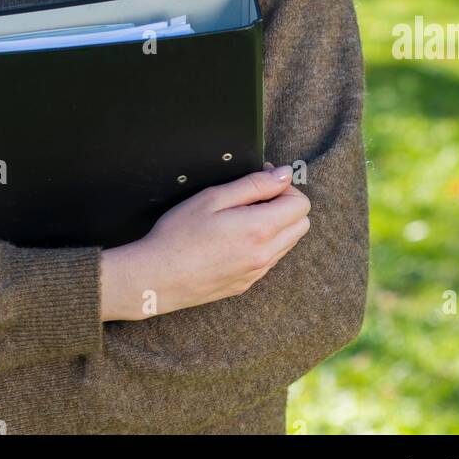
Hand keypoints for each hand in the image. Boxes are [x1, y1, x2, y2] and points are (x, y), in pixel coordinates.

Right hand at [101, 161, 309, 320]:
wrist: (156, 277)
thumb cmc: (179, 233)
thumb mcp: (214, 197)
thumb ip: (254, 184)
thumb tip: (285, 173)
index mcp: (260, 229)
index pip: (301, 205)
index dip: (284, 187)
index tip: (260, 181)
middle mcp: (265, 255)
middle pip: (301, 224)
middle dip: (285, 205)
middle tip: (253, 197)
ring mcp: (257, 273)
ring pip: (288, 243)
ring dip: (276, 225)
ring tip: (241, 216)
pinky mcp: (246, 284)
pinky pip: (271, 259)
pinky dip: (264, 243)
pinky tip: (235, 237)